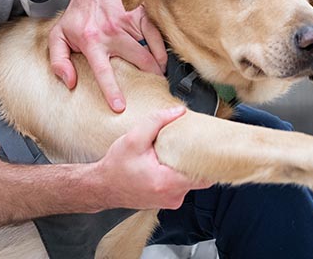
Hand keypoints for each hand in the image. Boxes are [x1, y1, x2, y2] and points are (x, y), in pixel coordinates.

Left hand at [49, 0, 166, 111]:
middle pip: (138, 61)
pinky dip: (162, 50)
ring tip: (159, 76)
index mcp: (91, 41)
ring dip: (158, 66)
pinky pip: (156, 35)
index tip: (119, 106)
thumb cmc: (78, 14)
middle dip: (149, 77)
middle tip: (153, 89)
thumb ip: (58, 61)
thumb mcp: (58, 36)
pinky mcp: (140, 14)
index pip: (103, 71)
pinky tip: (162, 59)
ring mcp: (128, 22)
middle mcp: (112, 32)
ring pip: (150, 50)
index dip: (112, 90)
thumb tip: (69, 82)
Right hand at [96, 106, 212, 209]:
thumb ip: (157, 121)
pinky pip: (182, 185)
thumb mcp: (134, 138)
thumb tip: (179, 111)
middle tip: (194, 142)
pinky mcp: (167, 200)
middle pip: (200, 178)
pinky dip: (178, 172)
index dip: (209, 159)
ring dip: (186, 165)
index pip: (204, 175)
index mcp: (167, 182)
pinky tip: (168, 161)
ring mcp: (171, 201)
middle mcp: (172, 196)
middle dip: (198, 159)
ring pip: (191, 181)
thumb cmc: (116, 166)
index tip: (209, 145)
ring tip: (177, 150)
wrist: (103, 186)